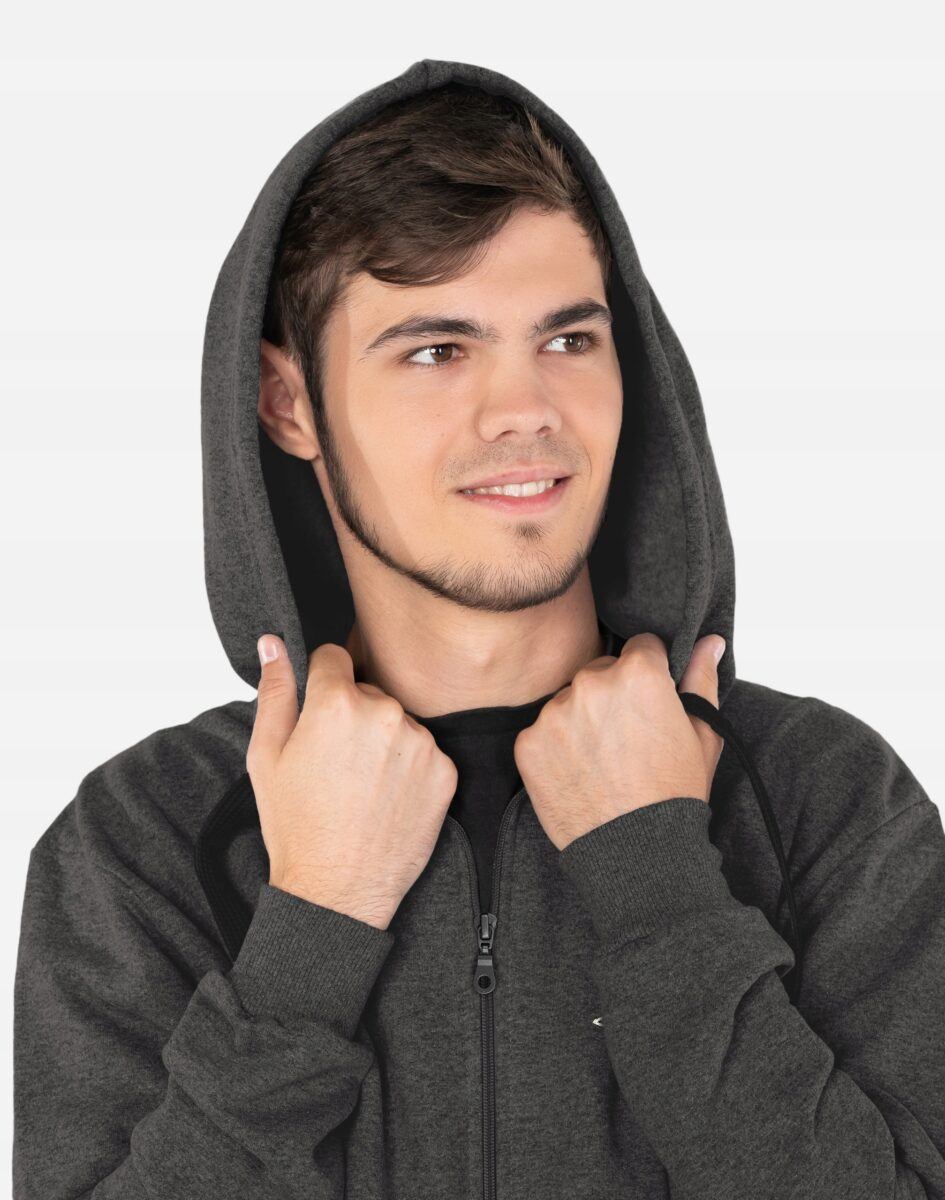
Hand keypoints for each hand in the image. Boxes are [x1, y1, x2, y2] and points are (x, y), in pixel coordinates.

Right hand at [247, 636, 458, 929]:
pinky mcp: (445, 771)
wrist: (338, 890)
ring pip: (397, 720)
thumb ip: (274, 691)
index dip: (319, 682)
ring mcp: (420, 742)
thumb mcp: (266, 756)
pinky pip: (424, 751)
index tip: (317, 712)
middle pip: (367, 690)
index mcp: (337, 703)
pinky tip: (386, 797)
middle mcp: (386, 713)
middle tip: (335, 762)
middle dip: (352, 714)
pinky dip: (408, 767)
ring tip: (361, 785)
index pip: (332, 657)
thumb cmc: (295, 826)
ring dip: (382, 740)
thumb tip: (273, 643)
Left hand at [512, 633, 725, 851]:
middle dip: (612, 695)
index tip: (650, 701)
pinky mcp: (528, 743)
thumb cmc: (674, 795)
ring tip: (602, 761)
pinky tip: (578, 773)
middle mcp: (591, 684)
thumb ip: (701, 680)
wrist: (635, 854)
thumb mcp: (702, 736)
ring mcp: (554, 714)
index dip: (649, 673)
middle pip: (600, 671)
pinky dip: (555, 748)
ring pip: (569, 702)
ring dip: (581, 720)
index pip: (640, 648)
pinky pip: (542, 732)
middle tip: (626, 738)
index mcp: (638, 674)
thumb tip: (708, 643)